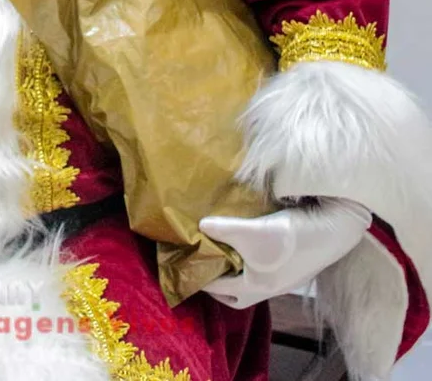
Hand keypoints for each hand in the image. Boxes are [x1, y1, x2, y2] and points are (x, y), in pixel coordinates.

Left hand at [199, 199, 370, 308]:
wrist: (334, 228)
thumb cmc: (291, 237)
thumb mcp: (252, 232)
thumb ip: (224, 230)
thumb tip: (200, 226)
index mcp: (258, 287)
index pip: (221, 290)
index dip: (201, 279)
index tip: (183, 265)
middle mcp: (270, 285)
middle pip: (237, 292)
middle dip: (217, 282)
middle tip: (200, 262)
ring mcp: (283, 274)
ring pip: (250, 276)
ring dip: (233, 266)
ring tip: (217, 248)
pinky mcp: (291, 260)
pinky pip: (261, 263)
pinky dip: (248, 255)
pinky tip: (242, 237)